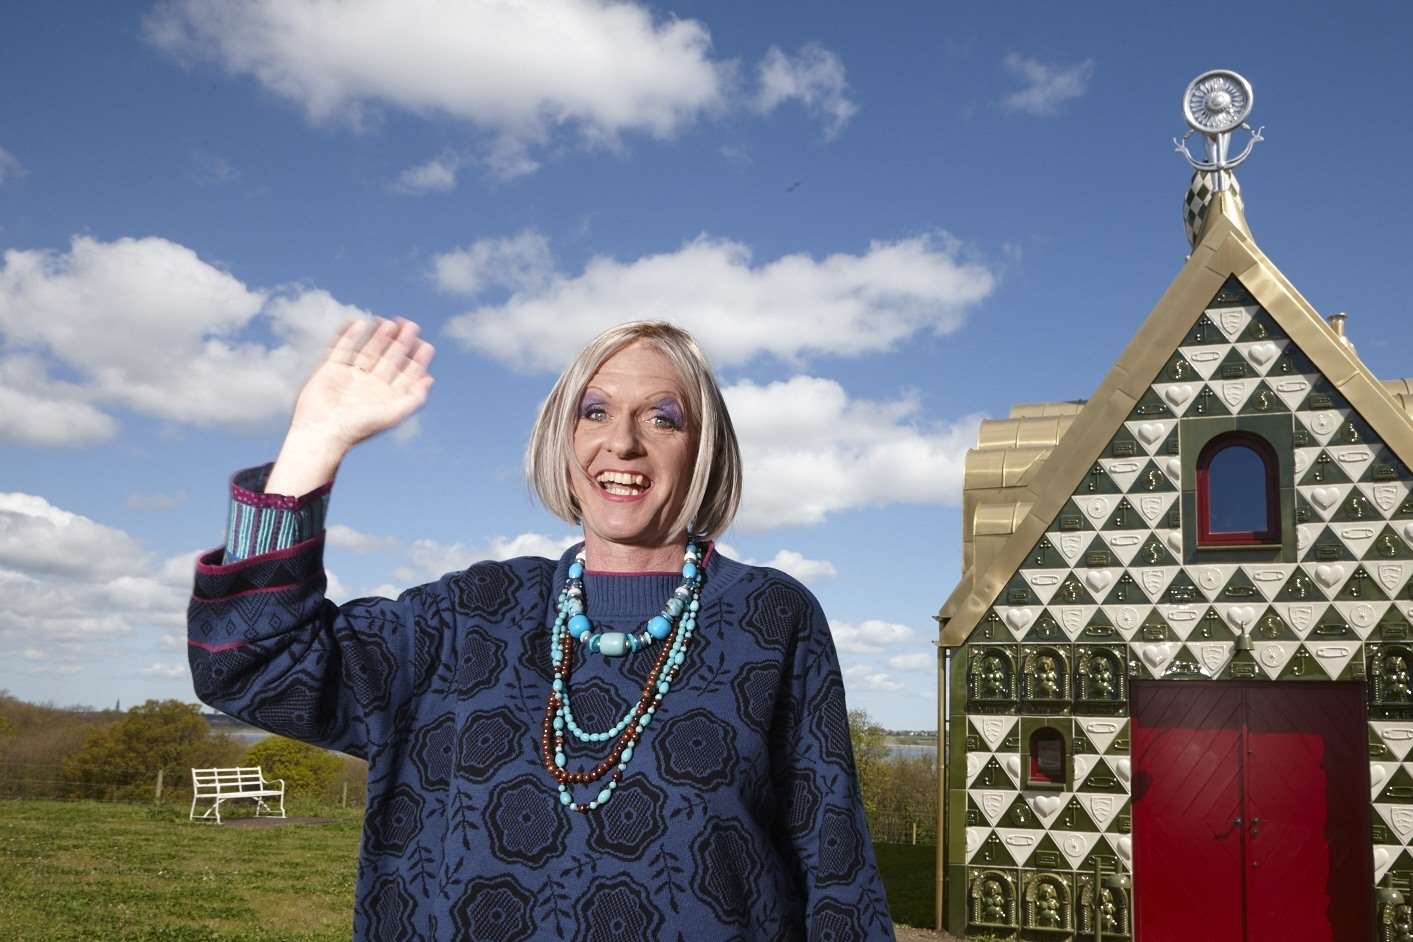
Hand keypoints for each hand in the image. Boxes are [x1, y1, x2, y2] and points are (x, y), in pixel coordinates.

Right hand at [290, 317, 435, 448]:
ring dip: (379, 337)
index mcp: (386, 396)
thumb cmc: (359, 427)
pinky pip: (342, 349)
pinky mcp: (330, 370)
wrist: (322, 431)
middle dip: (401, 342)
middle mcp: (370, 386)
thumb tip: (430, 378)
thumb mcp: (394, 414)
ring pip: (368, 352)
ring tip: (390, 322)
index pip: (406, 374)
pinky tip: (359, 323)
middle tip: (411, 325)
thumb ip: (414, 397)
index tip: (426, 345)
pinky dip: (349, 336)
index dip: (417, 359)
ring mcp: (350, 377)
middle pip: (389, 359)